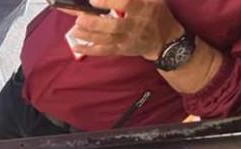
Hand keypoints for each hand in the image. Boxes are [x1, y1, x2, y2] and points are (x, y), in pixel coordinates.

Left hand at [66, 0, 183, 60]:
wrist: (165, 40)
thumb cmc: (155, 14)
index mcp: (143, 9)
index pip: (125, 5)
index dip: (108, 2)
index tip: (93, 0)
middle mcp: (135, 26)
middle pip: (113, 26)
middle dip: (94, 23)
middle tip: (79, 18)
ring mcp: (127, 40)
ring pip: (106, 40)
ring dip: (88, 35)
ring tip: (75, 29)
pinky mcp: (121, 50)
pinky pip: (104, 51)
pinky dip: (89, 50)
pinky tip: (76, 46)